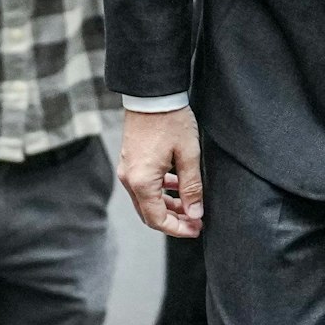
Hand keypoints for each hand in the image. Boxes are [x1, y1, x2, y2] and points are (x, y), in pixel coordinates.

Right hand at [119, 106, 203, 237]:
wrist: (151, 95)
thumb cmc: (170, 121)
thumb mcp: (189, 155)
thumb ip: (192, 188)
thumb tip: (195, 214)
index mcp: (142, 181)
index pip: (157, 220)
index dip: (178, 229)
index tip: (197, 228)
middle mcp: (129, 178)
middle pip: (149, 213)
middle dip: (173, 221)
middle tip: (195, 221)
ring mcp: (127, 169)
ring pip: (146, 200)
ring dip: (167, 206)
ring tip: (190, 204)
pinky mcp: (129, 160)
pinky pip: (142, 186)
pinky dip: (159, 192)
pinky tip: (176, 185)